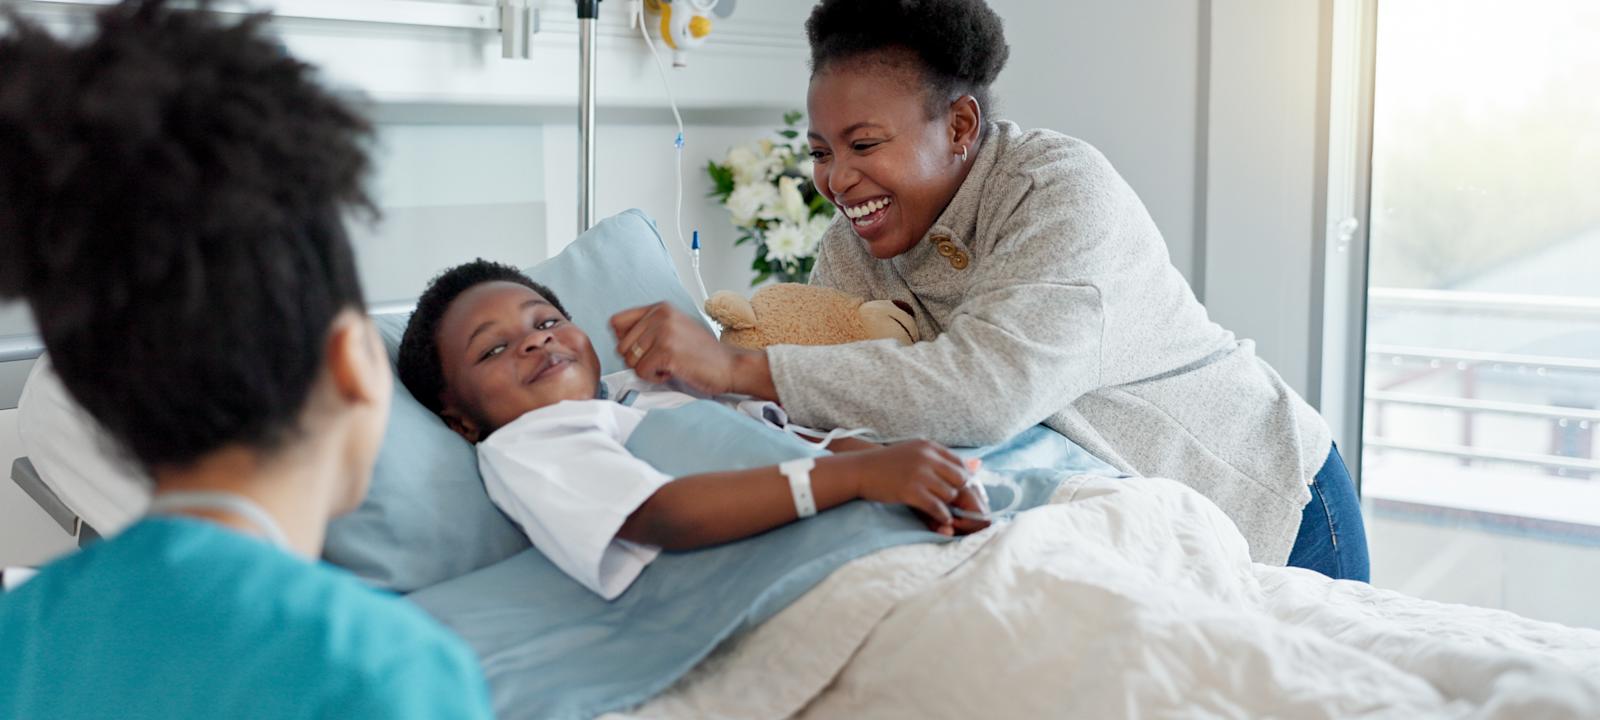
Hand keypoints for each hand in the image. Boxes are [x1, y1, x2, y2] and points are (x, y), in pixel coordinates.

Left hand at [610, 302, 752, 395]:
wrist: (730, 365)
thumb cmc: (702, 353)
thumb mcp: (674, 328)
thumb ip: (648, 328)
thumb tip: (618, 338)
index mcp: (660, 307)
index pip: (616, 322)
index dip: (625, 341)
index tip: (643, 350)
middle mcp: (660, 315)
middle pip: (621, 345)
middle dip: (637, 360)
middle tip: (660, 361)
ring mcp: (664, 332)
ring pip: (630, 360)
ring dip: (647, 369)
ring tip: (668, 365)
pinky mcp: (667, 351)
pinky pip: (641, 372)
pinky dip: (655, 378)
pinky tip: (672, 371)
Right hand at [846, 440, 986, 535]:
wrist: (860, 470)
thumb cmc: (887, 463)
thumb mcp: (915, 452)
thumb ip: (942, 459)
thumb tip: (978, 465)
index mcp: (929, 446)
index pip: (960, 463)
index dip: (963, 479)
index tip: (960, 491)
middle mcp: (927, 457)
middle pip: (960, 478)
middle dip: (960, 492)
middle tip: (956, 504)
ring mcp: (919, 473)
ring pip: (950, 493)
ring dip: (949, 504)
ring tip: (945, 510)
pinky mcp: (910, 490)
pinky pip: (937, 506)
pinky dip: (942, 515)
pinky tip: (941, 519)